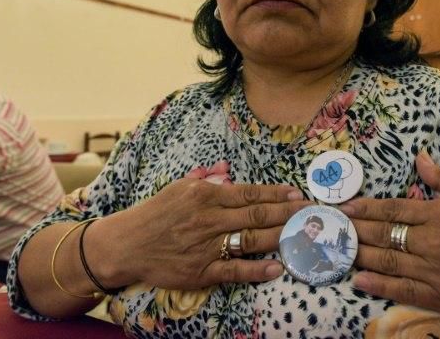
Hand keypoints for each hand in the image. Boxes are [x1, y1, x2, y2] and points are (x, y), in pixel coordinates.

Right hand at [93, 179, 310, 290]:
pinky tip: (278, 267)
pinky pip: (234, 269)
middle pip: (257, 214)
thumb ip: (206, 178)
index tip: (299, 194)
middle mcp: (209, 218)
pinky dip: (257, 269)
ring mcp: (206, 246)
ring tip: (306, 235)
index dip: (277, 194)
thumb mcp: (179, 187)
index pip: (249, 193)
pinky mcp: (201, 271)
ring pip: (251, 239)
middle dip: (289, 213)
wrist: (125, 245)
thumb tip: (227, 168)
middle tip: (315, 212)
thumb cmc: (154, 214)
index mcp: (205, 195)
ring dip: (281, 237)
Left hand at [340, 152, 439, 323]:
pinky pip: (404, 292)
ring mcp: (439, 273)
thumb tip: (419, 159)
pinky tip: (359, 280)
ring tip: (335, 251)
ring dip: (358, 257)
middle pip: (384, 236)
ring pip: (388, 264)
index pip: (394, 209)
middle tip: (329, 228)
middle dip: (353, 231)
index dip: (365, 209)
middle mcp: (436, 242)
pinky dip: (378, 286)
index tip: (343, 208)